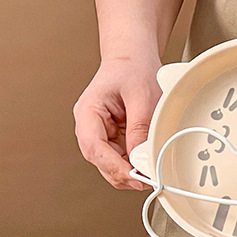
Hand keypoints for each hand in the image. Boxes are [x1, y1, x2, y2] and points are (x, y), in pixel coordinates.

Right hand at [73, 55, 161, 189]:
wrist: (132, 56)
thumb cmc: (131, 67)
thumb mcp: (142, 94)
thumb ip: (140, 127)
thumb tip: (140, 158)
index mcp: (87, 113)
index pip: (94, 148)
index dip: (113, 166)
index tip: (134, 176)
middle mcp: (89, 128)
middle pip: (100, 162)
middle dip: (123, 174)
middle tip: (147, 179)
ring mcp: (99, 135)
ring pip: (109, 165)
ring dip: (128, 172)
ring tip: (149, 172)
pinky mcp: (111, 139)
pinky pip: (120, 159)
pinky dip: (132, 165)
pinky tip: (146, 164)